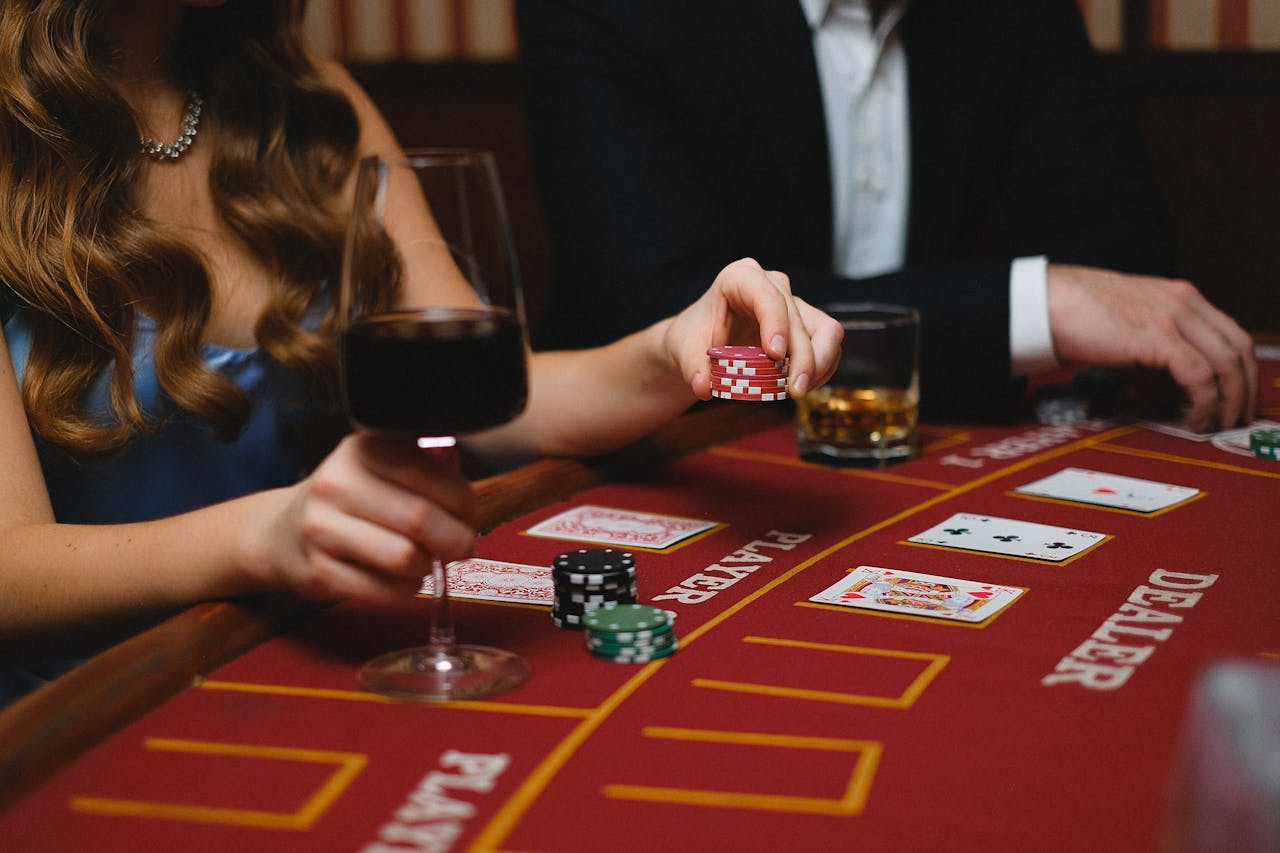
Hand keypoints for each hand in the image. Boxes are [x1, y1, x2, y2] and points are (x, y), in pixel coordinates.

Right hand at [243, 432, 475, 602]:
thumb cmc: (349, 498)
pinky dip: (406, 589)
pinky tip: (402, 579)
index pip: (429, 472)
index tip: (466, 512)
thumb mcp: (380, 465)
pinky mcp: (318, 572)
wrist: (280, 532)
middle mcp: (337, 484)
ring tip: (426, 560)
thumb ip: (424, 461)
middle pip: (419, 518)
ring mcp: (322, 529)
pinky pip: (386, 590)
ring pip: (405, 558)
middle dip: (456, 538)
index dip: (462, 499)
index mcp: (361, 449)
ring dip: (429, 565)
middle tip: (462, 545)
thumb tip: (455, 464)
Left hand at [662, 257, 843, 398]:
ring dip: (819, 364)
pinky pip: (828, 345)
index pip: (766, 296)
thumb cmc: (694, 338)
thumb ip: (693, 369)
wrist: (701, 342)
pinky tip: (802, 387)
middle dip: (802, 358)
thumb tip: (704, 387)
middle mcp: (772, 284)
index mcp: (739, 277)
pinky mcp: (807, 324)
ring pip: (826, 330)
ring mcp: (793, 303)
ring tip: (798, 392)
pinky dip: (821, 369)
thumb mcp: (684, 352)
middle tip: (795, 391)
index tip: (775, 355)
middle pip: (798, 319)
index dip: (775, 323)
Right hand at [1047, 264, 1256, 431]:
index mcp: (1179, 296)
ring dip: (1229, 400)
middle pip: (1239, 348)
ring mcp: (1174, 316)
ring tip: (1218, 423)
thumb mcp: (1127, 333)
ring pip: (1227, 363)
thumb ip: (1152, 356)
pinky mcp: (1159, 336)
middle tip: (1236, 416)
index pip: (1232, 334)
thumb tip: (1164, 390)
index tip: (1237, 396)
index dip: (1242, 370)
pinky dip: (1204, 402)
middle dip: (1244, 389)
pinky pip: (1199, 376)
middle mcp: (1184, 302)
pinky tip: (1194, 417)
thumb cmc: (1075, 317)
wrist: (1046, 304)